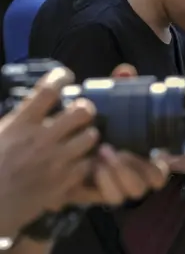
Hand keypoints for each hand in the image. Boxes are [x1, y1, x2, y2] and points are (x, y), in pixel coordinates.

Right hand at [0, 67, 98, 236]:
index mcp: (20, 125)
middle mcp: (41, 139)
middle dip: (84, 109)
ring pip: (91, 136)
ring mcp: (55, 162)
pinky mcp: (63, 184)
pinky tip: (78, 163)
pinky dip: (85, 163)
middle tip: (80, 114)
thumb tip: (35, 102)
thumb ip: (18, 119)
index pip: (47, 90)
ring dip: (87, 136)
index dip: (60, 78)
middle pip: (82, 111)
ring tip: (80, 140)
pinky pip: (88, 165)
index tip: (65, 77)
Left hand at [64, 63, 171, 206]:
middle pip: (147, 184)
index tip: (151, 151)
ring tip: (100, 156)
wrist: (69, 140)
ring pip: (128, 194)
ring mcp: (118, 186)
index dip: (159, 165)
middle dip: (133, 169)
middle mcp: (135, 175)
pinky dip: (104, 185)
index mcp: (147, 157)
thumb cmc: (102, 122)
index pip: (162, 170)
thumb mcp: (114, 105)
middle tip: (115, 149)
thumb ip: (122, 88)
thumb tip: (124, 70)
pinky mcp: (100, 193)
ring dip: (117, 176)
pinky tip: (91, 167)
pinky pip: (108, 198)